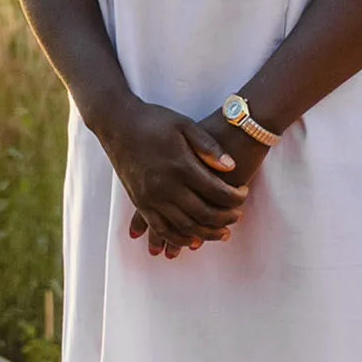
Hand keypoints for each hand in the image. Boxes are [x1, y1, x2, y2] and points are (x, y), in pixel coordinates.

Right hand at [92, 98, 249, 257]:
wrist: (117, 123)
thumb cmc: (154, 120)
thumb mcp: (185, 125)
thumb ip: (209, 147)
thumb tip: (231, 167)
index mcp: (180, 165)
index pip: (216, 191)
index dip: (235, 197)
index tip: (244, 194)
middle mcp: (164, 185)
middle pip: (202, 213)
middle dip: (225, 218)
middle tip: (238, 217)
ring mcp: (150, 197)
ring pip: (183, 226)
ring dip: (205, 234)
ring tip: (222, 233)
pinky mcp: (139, 202)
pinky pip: (160, 227)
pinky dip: (178, 238)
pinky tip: (192, 240)